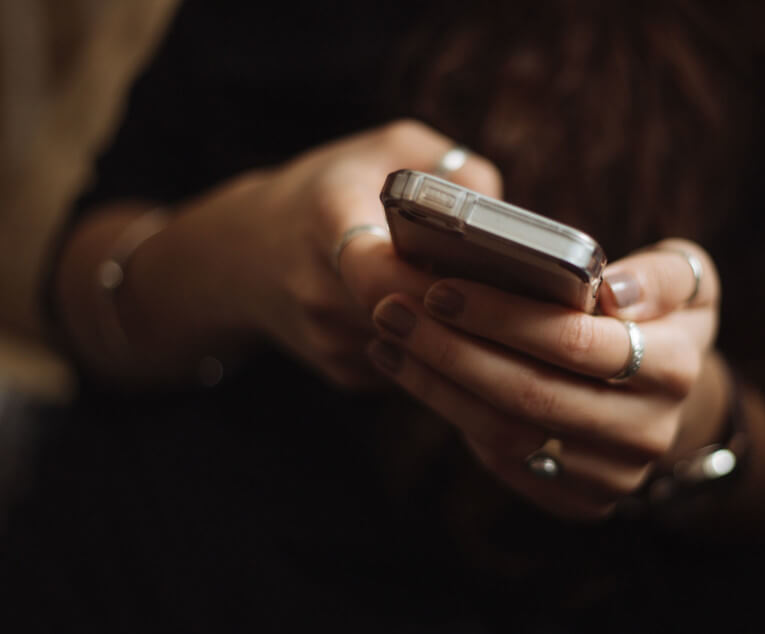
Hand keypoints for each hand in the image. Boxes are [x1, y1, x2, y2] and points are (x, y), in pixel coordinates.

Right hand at [150, 120, 500, 387]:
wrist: (243, 255)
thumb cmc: (329, 190)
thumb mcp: (386, 149)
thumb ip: (451, 168)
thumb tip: (506, 217)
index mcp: (326, 221)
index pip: (377, 270)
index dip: (432, 281)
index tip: (481, 274)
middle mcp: (318, 289)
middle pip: (410, 318)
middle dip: (465, 310)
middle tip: (519, 297)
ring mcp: (328, 341)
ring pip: (418, 349)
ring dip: (458, 334)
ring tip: (500, 308)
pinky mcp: (342, 373)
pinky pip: (409, 367)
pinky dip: (437, 349)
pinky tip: (454, 323)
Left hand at [367, 239, 720, 518]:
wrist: (665, 397)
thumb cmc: (659, 318)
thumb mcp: (686, 280)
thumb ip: (660, 275)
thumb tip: (612, 292)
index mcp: (675, 367)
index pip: (576, 342)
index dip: (502, 317)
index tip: (441, 288)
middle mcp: (648, 431)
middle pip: (529, 394)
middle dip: (451, 350)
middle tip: (393, 311)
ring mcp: (612, 476)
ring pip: (506, 434)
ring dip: (436, 385)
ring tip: (390, 338)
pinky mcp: (578, 501)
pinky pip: (503, 461)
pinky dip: (451, 414)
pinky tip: (414, 373)